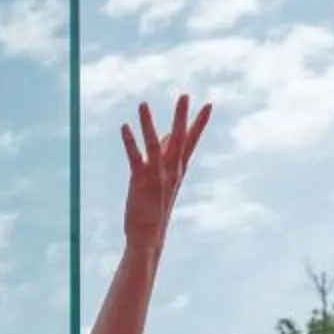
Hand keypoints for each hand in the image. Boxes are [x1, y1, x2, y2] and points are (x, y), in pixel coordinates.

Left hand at [120, 94, 212, 252]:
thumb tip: (166, 136)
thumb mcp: (164, 182)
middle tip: (185, 95)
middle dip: (182, 117)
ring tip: (142, 104)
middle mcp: (171, 172)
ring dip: (148, 124)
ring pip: (154, 145)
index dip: (199, 124)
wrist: (149, 238)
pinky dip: (130, 142)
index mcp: (178, 172)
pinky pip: (135, 157)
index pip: (191, 143)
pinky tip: (124, 127)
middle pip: (178, 139)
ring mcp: (156, 176)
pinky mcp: (140, 181)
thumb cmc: (155, 210)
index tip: (209, 105)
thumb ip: (166, 158)